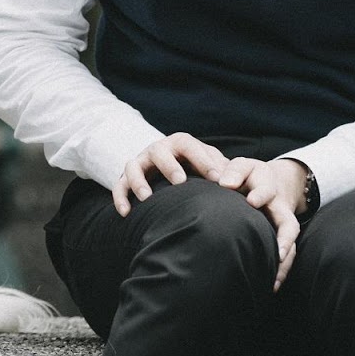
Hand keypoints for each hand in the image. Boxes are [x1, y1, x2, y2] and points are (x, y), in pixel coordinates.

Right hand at [112, 132, 228, 216]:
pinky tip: (126, 213)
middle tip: (180, 182)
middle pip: (159, 152)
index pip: (189, 146)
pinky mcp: (126, 178)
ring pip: (133, 166)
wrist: (172, 169)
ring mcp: (140, 162)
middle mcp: (157, 149)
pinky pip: (119, 185)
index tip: (216, 179)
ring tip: (147, 197)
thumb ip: (223, 169)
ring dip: (138, 181)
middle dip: (169, 166)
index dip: (202, 160)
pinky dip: (120, 197)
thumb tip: (235, 182)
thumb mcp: (211, 163)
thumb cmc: (197, 168)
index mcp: (179, 143)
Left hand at [215, 157, 306, 290]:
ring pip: (290, 245)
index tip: (251, 200)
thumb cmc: (248, 176)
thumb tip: (224, 184)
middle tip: (279, 253)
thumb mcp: (242, 166)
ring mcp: (282, 224)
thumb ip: (234, 172)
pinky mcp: (281, 238)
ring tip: (273, 282)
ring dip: (283, 263)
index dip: (260, 194)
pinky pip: (285, 256)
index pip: (266, 189)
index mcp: (267, 185)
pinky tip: (271, 286)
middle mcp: (279, 208)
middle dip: (285, 238)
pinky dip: (280, 270)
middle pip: (288, 223)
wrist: (269, 181)